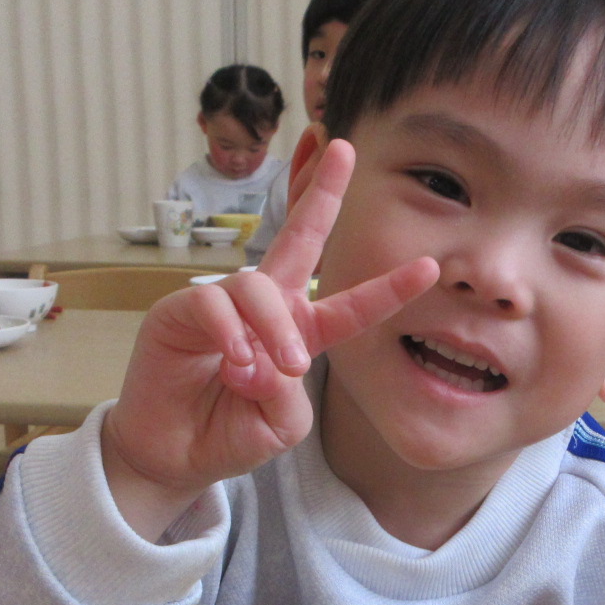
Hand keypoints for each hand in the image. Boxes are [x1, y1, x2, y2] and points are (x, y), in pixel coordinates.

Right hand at [99, 140, 438, 537]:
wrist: (174, 456)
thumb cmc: (230, 434)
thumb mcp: (281, 424)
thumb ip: (288, 394)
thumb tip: (264, 358)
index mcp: (300, 332)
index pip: (349, 305)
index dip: (388, 289)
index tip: (429, 267)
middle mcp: (265, 308)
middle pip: (299, 237)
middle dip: (322, 192)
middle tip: (343, 149)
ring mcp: (221, 305)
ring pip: (259, 287)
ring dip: (274, 329)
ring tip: (277, 370)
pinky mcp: (178, 312)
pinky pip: (213, 304)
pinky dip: (229, 333)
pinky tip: (232, 362)